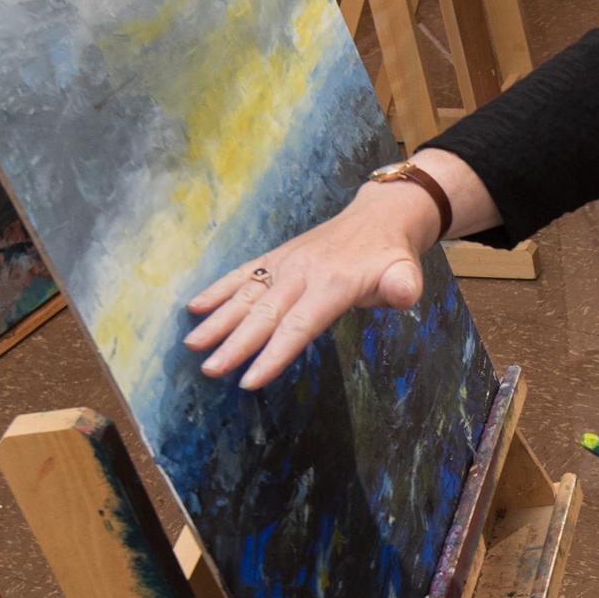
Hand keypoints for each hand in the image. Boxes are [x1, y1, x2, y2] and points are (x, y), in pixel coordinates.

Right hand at [186, 180, 443, 387]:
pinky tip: (194, 308)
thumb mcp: (406, 271)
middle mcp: (301, 274)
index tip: (250, 380)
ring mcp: (285, 264)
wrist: (377, 217)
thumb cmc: (390, 257)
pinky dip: (218, 290)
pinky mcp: (275, 258)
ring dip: (218, 321)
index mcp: (332, 285)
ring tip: (192, 345)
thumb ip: (403, 286)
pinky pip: (243, 274)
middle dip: (235, 345)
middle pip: (264, 315)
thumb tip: (403, 293)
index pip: (298, 326)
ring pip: (246, 295)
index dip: (273, 354)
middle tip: (210, 370)